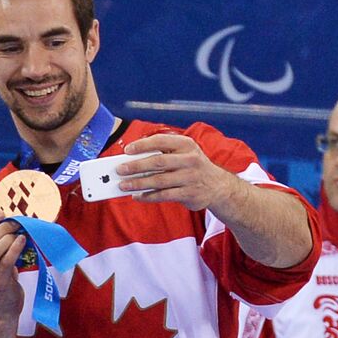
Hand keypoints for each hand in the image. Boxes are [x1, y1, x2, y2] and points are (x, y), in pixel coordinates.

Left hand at [117, 133, 239, 211]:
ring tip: (124, 186)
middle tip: (120, 170)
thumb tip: (132, 160)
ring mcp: (190, 177)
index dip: (142, 145)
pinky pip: (164, 195)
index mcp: (186, 144)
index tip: (127, 150)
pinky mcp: (189, 193)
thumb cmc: (192, 167)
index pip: (161, 141)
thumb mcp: (184, 153)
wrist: (217, 186)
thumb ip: (163, 154)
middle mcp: (190, 159)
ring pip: (159, 181)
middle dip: (136, 166)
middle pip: (158, 162)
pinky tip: (137, 196)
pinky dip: (149, 196)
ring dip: (139, 184)